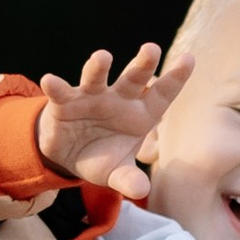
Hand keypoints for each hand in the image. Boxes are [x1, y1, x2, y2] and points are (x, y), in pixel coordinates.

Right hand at [36, 43, 191, 198]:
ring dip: (98, 67)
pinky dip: (56, 86)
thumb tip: (141, 190)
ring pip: (96, 78)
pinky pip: (61, 93)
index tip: (189, 59)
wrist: (67, 156)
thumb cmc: (101, 157)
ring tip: (102, 57)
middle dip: (142, 64)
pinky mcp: (65, 102)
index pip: (162, 94)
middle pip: (133, 79)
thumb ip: (129, 180)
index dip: (175, 78)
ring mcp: (92, 97)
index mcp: (140, 114)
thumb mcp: (116, 172)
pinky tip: (50, 80)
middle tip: (151, 49)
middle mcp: (119, 99)